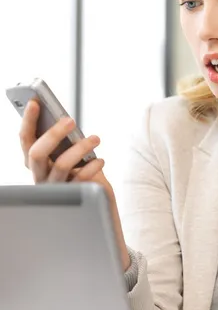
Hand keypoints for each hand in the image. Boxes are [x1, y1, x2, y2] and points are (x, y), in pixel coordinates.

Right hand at [19, 100, 130, 270]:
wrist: (97, 207)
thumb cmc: (82, 173)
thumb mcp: (72, 155)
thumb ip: (65, 142)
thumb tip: (67, 122)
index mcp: (36, 163)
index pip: (25, 140)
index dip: (28, 121)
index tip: (36, 102)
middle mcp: (40, 177)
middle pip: (36, 153)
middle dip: (53, 134)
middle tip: (71, 120)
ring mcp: (55, 189)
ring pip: (61, 166)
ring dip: (80, 148)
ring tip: (96, 138)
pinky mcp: (73, 198)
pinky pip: (80, 181)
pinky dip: (92, 167)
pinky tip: (101, 160)